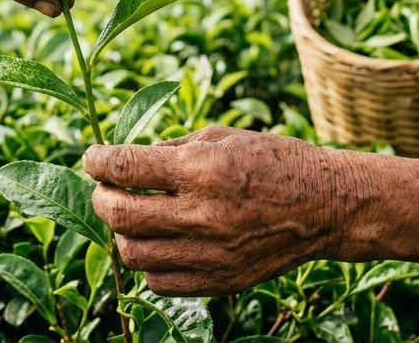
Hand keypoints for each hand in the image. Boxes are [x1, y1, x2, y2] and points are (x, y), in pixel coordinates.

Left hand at [83, 126, 348, 295]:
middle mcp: (203, 214)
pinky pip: (158, 282)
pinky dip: (148, 262)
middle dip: (101, 198)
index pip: (125, 168)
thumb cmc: (273, 161)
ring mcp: (211, 253)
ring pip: (132, 253)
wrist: (325, 206)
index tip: (93, 157)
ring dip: (122, 232)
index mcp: (203, 168)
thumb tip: (123, 161)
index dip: (98, 160)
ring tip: (132, 216)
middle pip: (119, 215)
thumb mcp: (221, 137)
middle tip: (106, 188)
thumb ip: (170, 148)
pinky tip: (158, 242)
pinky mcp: (219, 281)